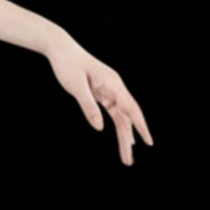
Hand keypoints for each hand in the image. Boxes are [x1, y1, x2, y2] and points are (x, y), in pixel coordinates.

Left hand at [46, 35, 153, 165]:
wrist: (61, 48)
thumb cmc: (68, 65)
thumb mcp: (76, 87)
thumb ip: (88, 107)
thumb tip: (100, 128)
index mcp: (113, 84)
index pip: (131, 109)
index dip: (140, 127)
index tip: (148, 143)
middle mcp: (115, 88)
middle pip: (127, 118)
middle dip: (129, 140)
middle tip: (128, 161)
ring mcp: (110, 91)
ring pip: (121, 118)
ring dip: (124, 137)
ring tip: (126, 157)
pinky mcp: (102, 93)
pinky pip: (114, 113)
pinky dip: (119, 126)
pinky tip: (124, 139)